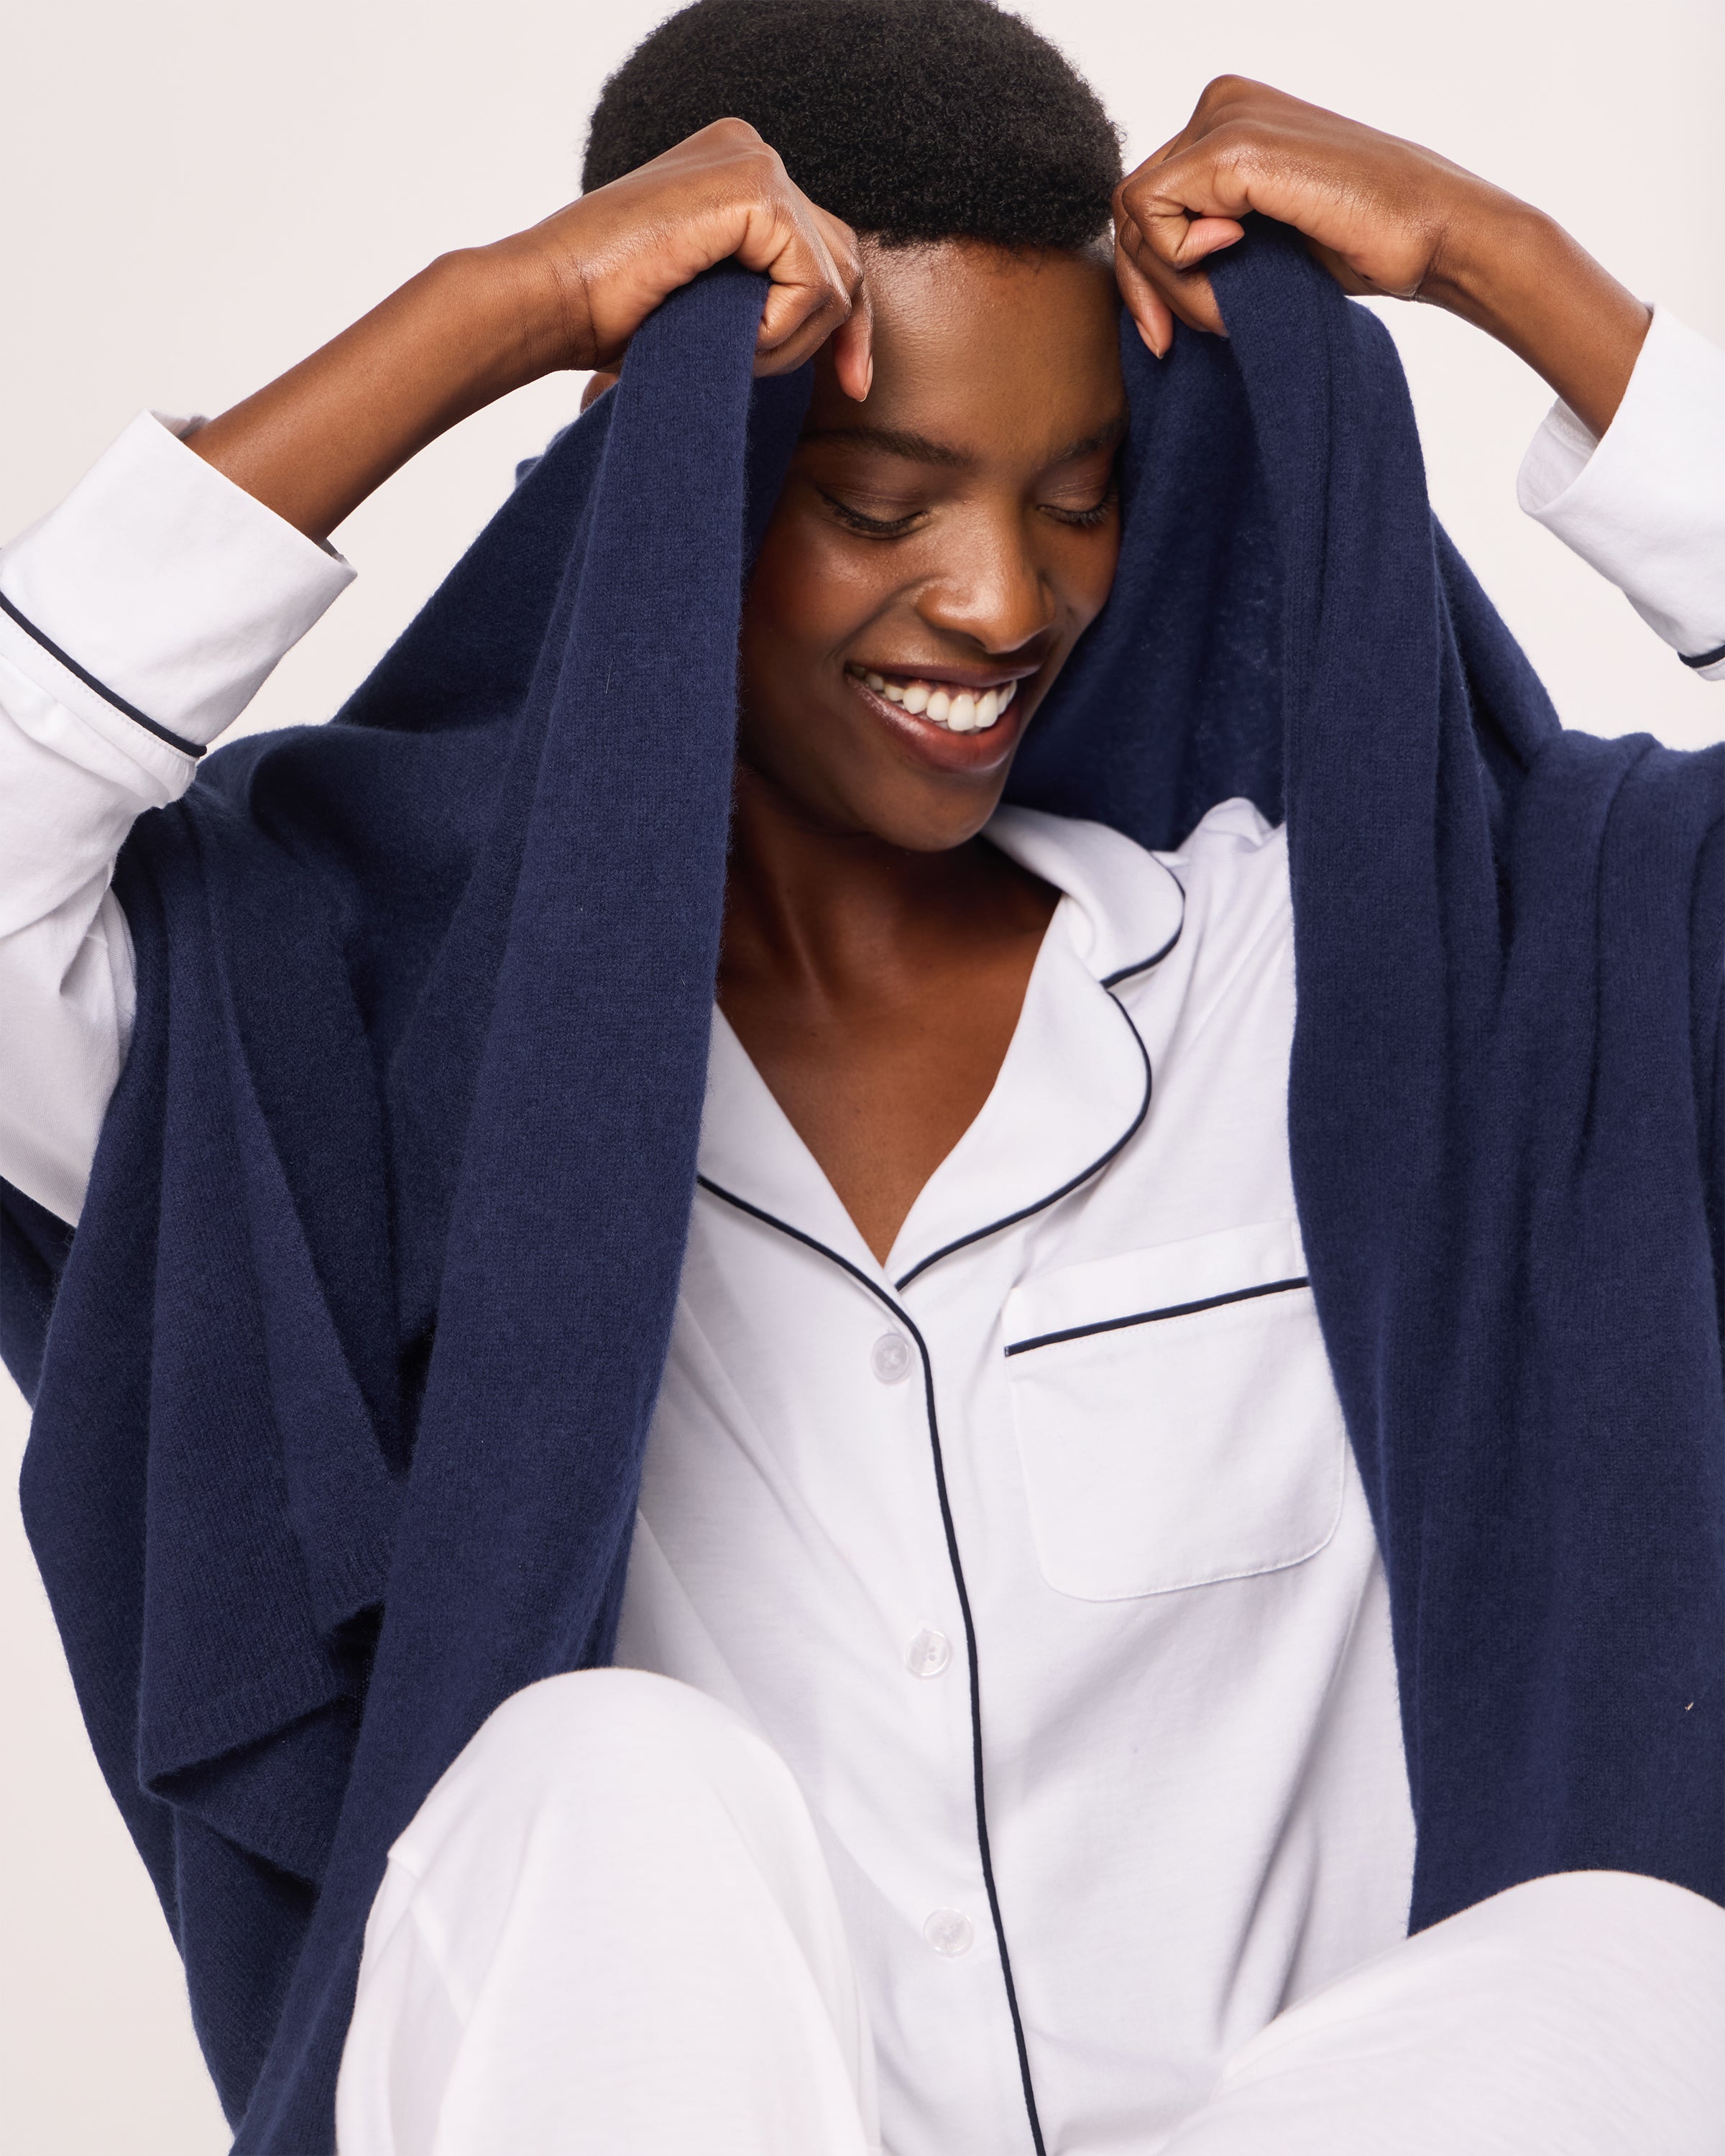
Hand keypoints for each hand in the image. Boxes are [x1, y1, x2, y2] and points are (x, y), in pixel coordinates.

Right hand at [509, 118, 870, 396]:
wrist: (550, 300)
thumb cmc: (608, 315)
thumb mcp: (708, 301)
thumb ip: (764, 292)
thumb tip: (841, 333)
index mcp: (738, 169)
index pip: (830, 247)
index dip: (847, 324)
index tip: (853, 387)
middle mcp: (753, 151)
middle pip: (846, 260)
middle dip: (828, 336)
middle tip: (765, 372)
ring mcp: (756, 163)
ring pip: (836, 281)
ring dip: (790, 342)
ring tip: (729, 352)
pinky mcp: (756, 190)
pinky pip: (813, 285)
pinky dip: (779, 330)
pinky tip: (730, 335)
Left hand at [1112, 76, 1647, 437]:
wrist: (1436, 237)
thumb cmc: (1360, 248)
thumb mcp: (1259, 245)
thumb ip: (1200, 240)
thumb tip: (1137, 279)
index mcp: (1227, 118)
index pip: (1141, 201)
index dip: (1142, 276)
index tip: (1166, 334)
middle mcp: (1220, 104)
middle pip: (1127, 208)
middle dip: (1146, 285)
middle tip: (1181, 336)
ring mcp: (1226, 117)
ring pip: (1134, 214)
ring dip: (1170, 283)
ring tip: (1226, 307)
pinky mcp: (1234, 145)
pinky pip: (1155, 216)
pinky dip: (1182, 265)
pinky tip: (1238, 261)